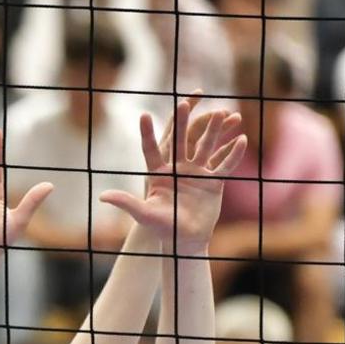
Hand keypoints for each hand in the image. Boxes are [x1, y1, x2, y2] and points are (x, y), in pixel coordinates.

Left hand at [101, 97, 245, 254]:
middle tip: (185, 103)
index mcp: (158, 173)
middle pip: (181, 141)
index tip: (143, 115)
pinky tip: (242, 139)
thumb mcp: (144, 214)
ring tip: (221, 112)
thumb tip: (102, 196)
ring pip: (206, 147)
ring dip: (214, 131)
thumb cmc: (162, 228)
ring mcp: (196, 172)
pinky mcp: (212, 181)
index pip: (151, 150)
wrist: (185, 240)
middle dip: (183, 123)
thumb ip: (126, 203)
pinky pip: (225, 165)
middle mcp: (178, 168)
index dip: (147, 134)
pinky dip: (233, 154)